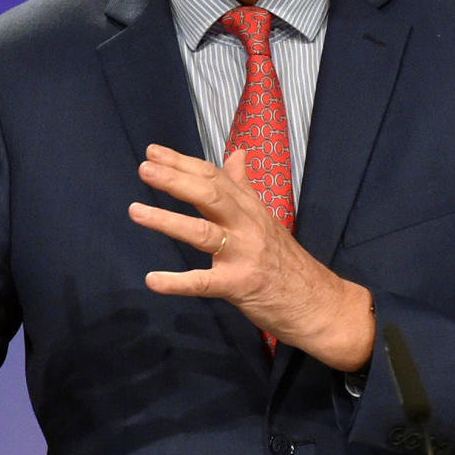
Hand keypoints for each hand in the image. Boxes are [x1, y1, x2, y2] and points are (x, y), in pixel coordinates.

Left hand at [130, 144, 373, 370]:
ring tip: (136, 211)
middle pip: (210, 195)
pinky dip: (178, 282)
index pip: (214, 177)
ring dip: (168, 221)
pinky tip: (153, 280)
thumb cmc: (286, 261)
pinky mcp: (240, 286)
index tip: (153, 152)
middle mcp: (247, 225)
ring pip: (203, 233)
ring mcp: (244, 255)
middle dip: (175, 180)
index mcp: (250, 208)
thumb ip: (245, 187)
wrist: (318, 302)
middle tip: (144, 168)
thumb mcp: (266, 218)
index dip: (183, 163)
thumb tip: (237, 154)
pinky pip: (204, 283)